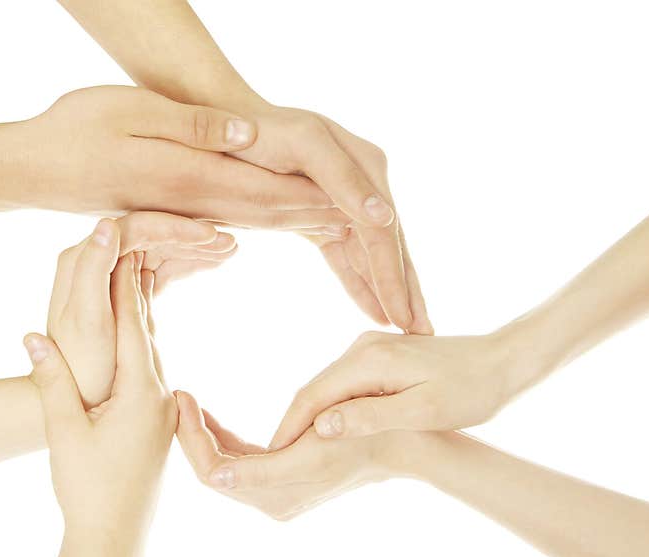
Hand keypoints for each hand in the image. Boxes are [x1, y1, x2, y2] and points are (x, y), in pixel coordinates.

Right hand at [0, 86, 348, 235]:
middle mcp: (201, 204)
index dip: (325, 203)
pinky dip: (285, 221)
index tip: (374, 221)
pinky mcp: (186, 210)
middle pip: (282, 218)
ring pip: (269, 223)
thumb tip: (246, 137)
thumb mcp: (127, 111)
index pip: (274, 193)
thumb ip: (189, 127)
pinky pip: (247, 220)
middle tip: (385, 254)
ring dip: (316, 234)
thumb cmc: (73, 131)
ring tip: (362, 246)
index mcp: (194, 180)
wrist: (33, 168)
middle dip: (331, 232)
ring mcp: (194, 211)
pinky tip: (308, 224)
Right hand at [25, 252, 174, 556]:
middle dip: (135, 287)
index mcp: (141, 393)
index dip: (122, 284)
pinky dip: (141, 341)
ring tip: (132, 275)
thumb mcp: (64, 433)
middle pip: (147, 330)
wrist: (115, 535)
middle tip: (128, 243)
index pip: (132, 325)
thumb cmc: (88, 489)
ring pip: (151, 349)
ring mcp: (163, 409)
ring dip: (139, 312)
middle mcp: (160, 395)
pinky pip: (150, 368)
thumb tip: (32, 335)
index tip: (118, 244)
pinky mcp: (158, 422)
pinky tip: (135, 332)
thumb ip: (51, 382)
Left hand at [47, 213, 235, 407]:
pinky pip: (159, 269)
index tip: (209, 236)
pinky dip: (185, 265)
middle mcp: (95, 261)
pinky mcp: (126, 293)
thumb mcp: (89, 322)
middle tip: (231, 244)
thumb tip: (108, 223)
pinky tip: (212, 265)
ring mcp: (112, 276)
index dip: (174, 228)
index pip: (135, 228)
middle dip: (191, 237)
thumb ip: (94, 269)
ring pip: (159, 250)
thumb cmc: (85, 369)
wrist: (79, 404)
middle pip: (150, 235)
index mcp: (83, 261)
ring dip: (193, 249)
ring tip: (231, 252)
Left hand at [175, 391, 418, 519]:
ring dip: (203, 437)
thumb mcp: (311, 443)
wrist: (399, 440)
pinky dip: (221, 440)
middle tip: (179, 394)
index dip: (191, 436)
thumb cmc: (359, 432)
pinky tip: (210, 416)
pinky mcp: (281, 481)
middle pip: (212, 470)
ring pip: (222, 467)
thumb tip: (214, 479)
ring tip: (189, 401)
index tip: (182, 396)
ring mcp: (276, 493)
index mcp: (274, 494)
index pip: (212, 471)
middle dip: (191, 435)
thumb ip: (260, 466)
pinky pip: (239, 464)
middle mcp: (271, 501)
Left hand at [230, 100, 430, 332]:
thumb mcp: (304, 145)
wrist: (224, 131)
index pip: (385, 233)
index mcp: (367, 166)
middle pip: (391, 247)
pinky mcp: (324, 216)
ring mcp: (345, 202)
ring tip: (408, 330)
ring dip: (389, 293)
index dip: (395, 277)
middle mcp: (364, 184)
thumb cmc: (260, 134)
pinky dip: (360, 284)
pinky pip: (347, 257)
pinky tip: (374, 311)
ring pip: (373, 256)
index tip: (405, 316)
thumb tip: (387, 218)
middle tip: (424, 333)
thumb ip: (343, 180)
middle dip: (406, 292)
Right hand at [270, 330, 518, 448]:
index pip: (313, 395)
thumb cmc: (471, 391)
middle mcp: (362, 347)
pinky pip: (343, 384)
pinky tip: (326, 430)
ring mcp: (370, 348)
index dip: (289, 427)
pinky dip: (329, 408)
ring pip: (327, 387)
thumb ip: (370, 417)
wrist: (503, 361)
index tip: (272, 456)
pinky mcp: (378, 355)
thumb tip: (321, 425)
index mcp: (370, 359)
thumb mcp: (423, 410)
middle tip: (275, 460)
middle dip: (292, 423)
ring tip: (294, 451)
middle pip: (314, 389)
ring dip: (309, 417)